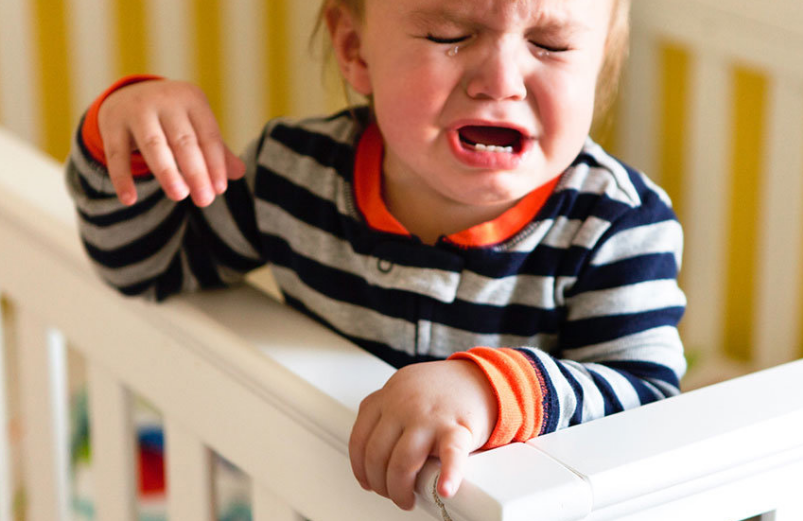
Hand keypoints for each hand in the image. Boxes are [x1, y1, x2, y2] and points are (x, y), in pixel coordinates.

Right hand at [97, 80, 245, 206]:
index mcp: (191, 99)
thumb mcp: (196, 127)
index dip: (215, 164)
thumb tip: (240, 173)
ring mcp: (136, 110)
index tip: (219, 190)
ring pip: (153, 145)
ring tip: (179, 196)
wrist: (127, 95)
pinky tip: (129, 199)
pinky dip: (122, 177)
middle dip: (195, 172)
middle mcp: (165, 100)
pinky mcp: (112, 124)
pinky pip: (117, 154)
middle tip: (204, 200)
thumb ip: (216, 150)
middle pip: (183, 141)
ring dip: (166, 172)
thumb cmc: (173, 118)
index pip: (208, 135)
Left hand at [349, 360, 496, 509]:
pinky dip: (448, 476)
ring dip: (400, 490)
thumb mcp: (405, 388)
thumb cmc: (444, 391)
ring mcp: (430, 416)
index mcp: (388, 396)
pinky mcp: (458, 428)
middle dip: (380, 483)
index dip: (360, 467)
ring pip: (402, 462)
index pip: (360, 438)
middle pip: (377, 454)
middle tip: (390, 493)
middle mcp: (404, 405)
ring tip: (407, 499)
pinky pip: (450, 456)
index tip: (367, 481)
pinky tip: (445, 489)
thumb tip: (371, 454)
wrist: (483, 377)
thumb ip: (386, 412)